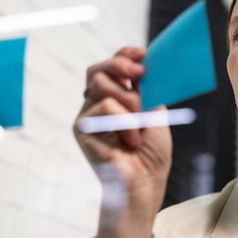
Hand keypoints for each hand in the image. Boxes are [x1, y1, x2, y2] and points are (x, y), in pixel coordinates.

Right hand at [73, 47, 171, 237]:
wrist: (145, 183)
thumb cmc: (151, 154)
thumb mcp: (155, 114)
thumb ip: (147, 90)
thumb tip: (147, 62)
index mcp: (116, 98)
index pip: (111, 67)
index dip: (124, 55)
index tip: (144, 54)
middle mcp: (97, 104)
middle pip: (96, 70)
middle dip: (120, 65)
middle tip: (139, 72)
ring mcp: (87, 116)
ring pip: (100, 86)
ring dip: (129, 102)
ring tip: (140, 127)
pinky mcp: (81, 130)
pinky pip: (103, 108)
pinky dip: (125, 122)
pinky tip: (132, 141)